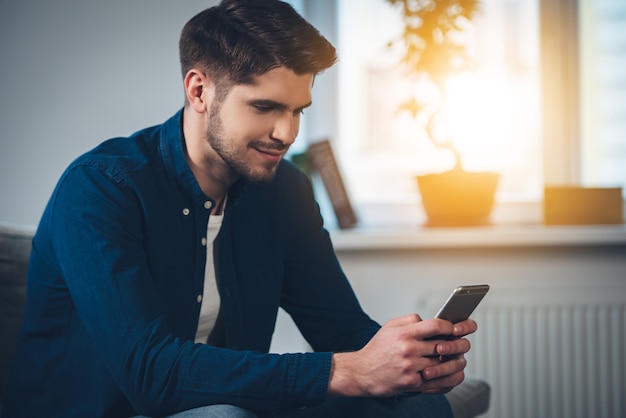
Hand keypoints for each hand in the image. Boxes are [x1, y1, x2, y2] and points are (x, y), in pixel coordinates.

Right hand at [327, 314, 476, 396]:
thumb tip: (429, 320)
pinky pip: (435, 382)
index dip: (450, 326)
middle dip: (457, 345)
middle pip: (443, 346)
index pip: (436, 325)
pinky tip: (452, 375)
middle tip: (464, 345)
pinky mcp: (411, 383)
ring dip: (454, 363)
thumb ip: (410, 320)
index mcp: (404, 333)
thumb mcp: (389, 327)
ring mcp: (410, 367)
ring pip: (442, 364)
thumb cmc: (377, 349)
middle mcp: (408, 349)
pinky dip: (446, 379)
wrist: (361, 372)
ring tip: (460, 360)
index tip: (456, 328)